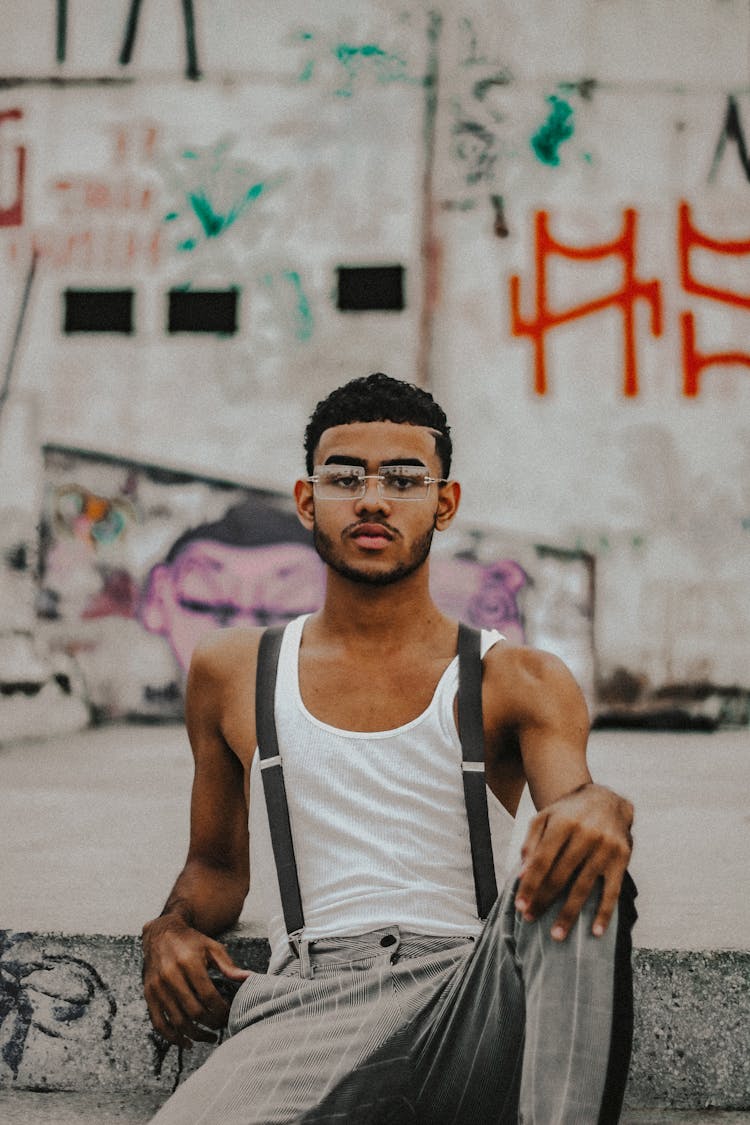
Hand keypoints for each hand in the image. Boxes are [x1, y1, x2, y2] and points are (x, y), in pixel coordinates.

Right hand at [142, 914, 251, 1047]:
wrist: (161, 933)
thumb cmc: (190, 941)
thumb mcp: (212, 948)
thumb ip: (229, 966)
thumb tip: (249, 979)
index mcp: (189, 963)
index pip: (208, 996)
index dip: (221, 1010)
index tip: (230, 1014)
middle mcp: (170, 976)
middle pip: (194, 1011)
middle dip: (211, 1023)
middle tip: (221, 1026)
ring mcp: (158, 987)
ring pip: (177, 1021)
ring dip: (195, 1035)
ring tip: (209, 1037)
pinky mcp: (149, 995)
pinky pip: (159, 1023)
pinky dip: (172, 1037)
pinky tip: (186, 1042)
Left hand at [514, 783, 632, 941]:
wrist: (606, 799)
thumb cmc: (569, 812)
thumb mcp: (545, 818)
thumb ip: (531, 844)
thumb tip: (523, 875)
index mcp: (563, 823)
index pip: (542, 860)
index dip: (530, 885)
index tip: (520, 906)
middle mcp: (585, 834)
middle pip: (560, 876)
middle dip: (543, 900)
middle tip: (531, 919)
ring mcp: (605, 847)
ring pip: (583, 887)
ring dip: (569, 914)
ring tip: (557, 934)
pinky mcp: (622, 858)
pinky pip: (612, 891)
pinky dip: (604, 913)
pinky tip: (596, 931)